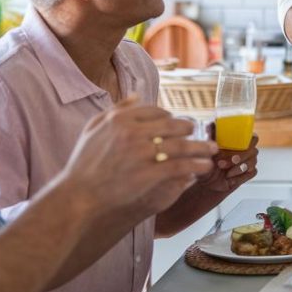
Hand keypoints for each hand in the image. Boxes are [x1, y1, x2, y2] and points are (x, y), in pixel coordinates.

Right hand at [60, 96, 217, 215]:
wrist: (79, 196)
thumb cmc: (84, 164)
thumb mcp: (93, 129)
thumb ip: (116, 109)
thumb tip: (138, 94)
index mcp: (120, 118)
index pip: (157, 111)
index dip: (171, 117)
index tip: (178, 124)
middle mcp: (132, 132)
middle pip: (174, 125)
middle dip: (191, 129)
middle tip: (200, 134)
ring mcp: (142, 152)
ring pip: (182, 145)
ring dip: (201, 147)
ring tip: (212, 150)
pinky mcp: (149, 173)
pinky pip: (181, 166)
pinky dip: (196, 165)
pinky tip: (205, 167)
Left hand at [202, 130, 259, 194]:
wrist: (207, 179)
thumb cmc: (208, 161)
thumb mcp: (207, 147)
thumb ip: (210, 135)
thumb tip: (210, 125)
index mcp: (240, 140)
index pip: (253, 137)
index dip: (247, 141)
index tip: (234, 146)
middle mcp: (247, 150)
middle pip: (253, 151)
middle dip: (238, 157)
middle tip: (222, 162)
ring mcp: (250, 161)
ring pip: (252, 162)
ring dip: (237, 168)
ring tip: (223, 170)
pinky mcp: (249, 173)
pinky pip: (251, 173)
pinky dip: (239, 176)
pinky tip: (229, 178)